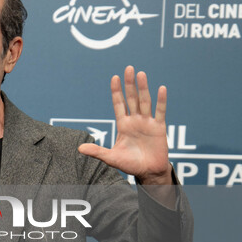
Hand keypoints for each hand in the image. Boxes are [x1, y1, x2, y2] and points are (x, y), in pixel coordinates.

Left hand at [78, 66, 171, 184]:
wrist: (148, 172)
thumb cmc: (130, 164)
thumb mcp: (111, 158)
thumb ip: (97, 151)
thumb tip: (79, 148)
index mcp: (123, 125)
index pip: (119, 104)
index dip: (116, 92)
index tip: (114, 77)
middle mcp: (135, 120)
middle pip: (132, 98)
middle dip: (129, 84)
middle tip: (128, 68)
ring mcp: (147, 122)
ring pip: (145, 101)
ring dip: (143, 88)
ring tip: (141, 74)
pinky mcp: (159, 128)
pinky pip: (160, 112)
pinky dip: (161, 101)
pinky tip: (161, 88)